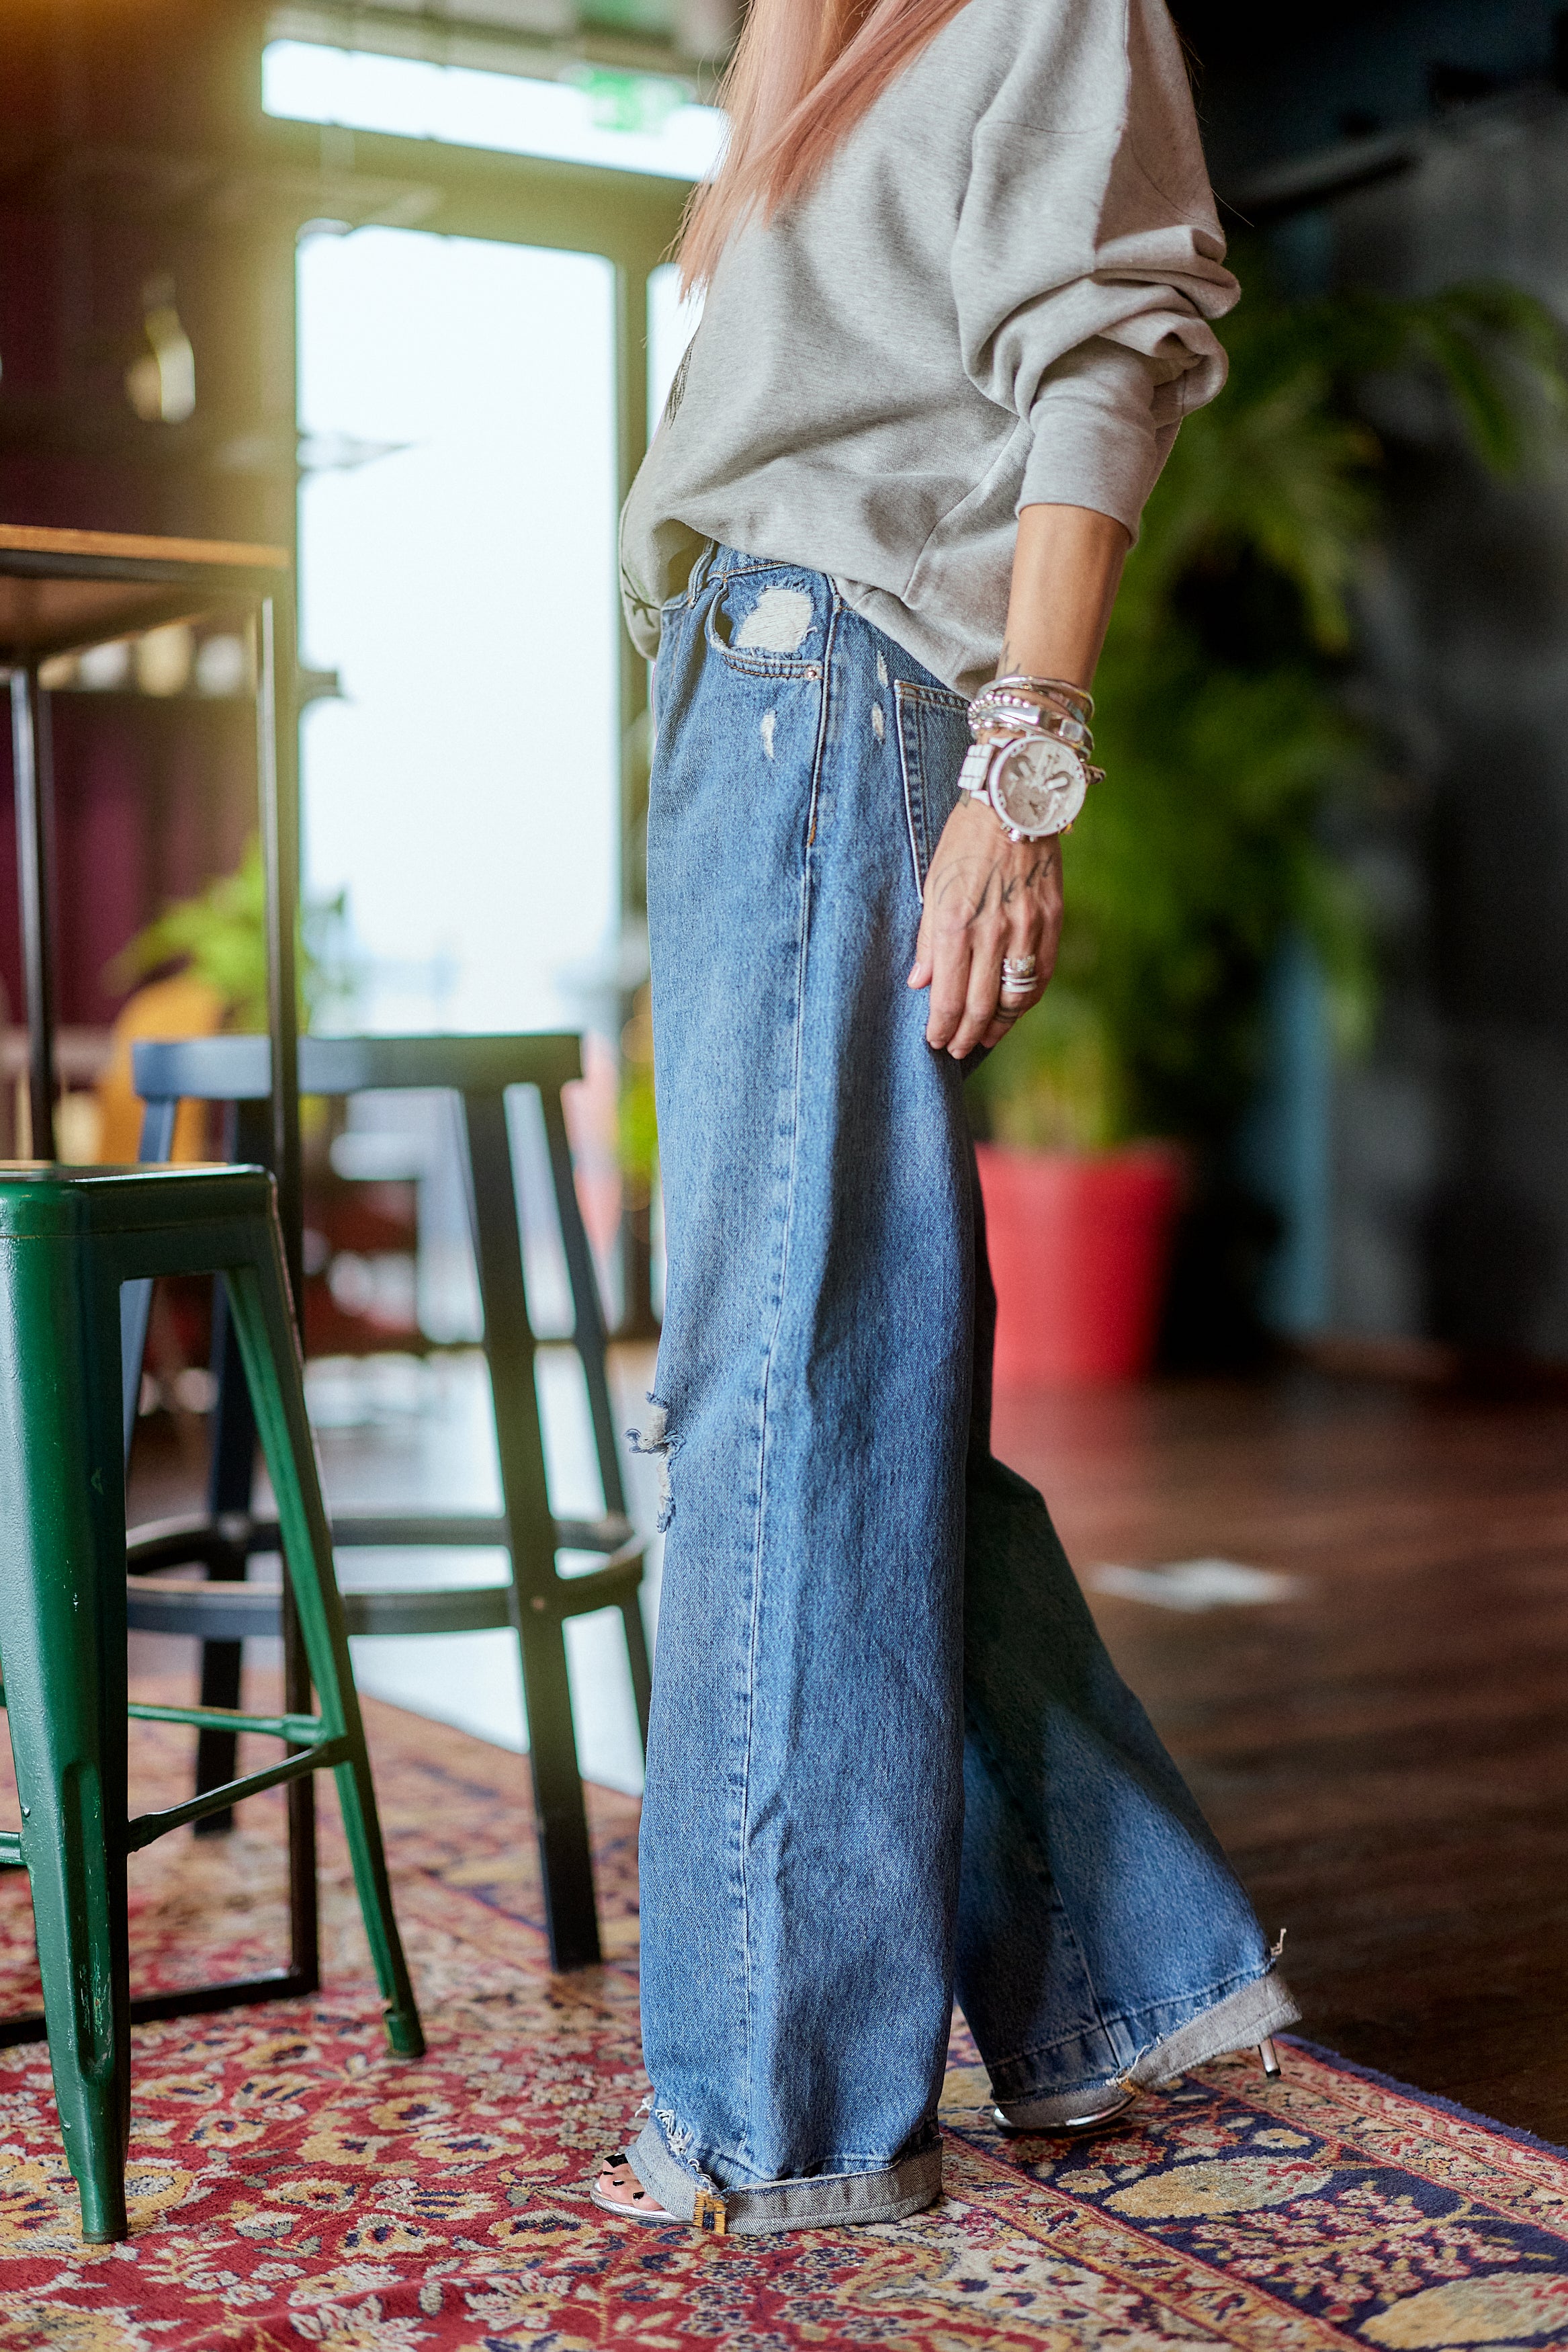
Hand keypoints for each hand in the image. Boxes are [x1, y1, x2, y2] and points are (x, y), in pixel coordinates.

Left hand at [907, 798, 1061, 1056]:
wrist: (1015, 802)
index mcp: (955, 926)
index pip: (947, 999)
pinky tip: (1012, 1009)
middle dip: (965, 1036)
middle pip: (979, 1008)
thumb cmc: (964, 841)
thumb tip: (920, 983)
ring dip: (997, 1026)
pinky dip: (1026, 1000)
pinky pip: (1041, 975)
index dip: (940, 1029)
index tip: (934, 1041)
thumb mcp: (932, 886)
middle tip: (956, 1050)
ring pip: (1014, 998)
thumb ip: (928, 940)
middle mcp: (992, 933)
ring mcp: (1027, 929)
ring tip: (983, 1037)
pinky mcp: (1052, 921)